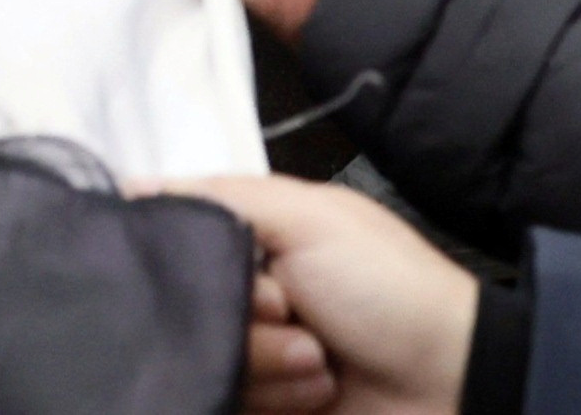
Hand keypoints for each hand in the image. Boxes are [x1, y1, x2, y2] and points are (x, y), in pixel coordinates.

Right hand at [143, 175, 479, 414]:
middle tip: (292, 315)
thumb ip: (222, 199)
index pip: (177, 239)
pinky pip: (226, 402)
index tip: (236, 267)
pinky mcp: (263, 406)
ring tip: (319, 363)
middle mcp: (248, 295)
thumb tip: (126, 186)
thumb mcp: (312, 218)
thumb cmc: (388, 288)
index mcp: (257, 238)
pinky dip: (272, 401)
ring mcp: (256, 356)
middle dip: (243, 319)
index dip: (188, 255)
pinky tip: (316, 395)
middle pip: (187, 307)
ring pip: (207, 361)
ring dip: (267, 366)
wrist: (454, 386)